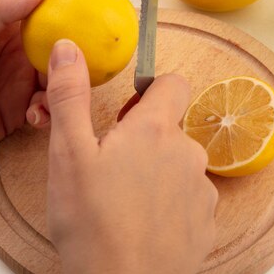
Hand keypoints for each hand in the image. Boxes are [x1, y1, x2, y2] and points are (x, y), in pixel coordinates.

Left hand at [0, 0, 100, 163]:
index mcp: (0, 17)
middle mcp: (14, 44)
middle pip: (62, 34)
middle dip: (85, 41)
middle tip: (108, 53)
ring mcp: (18, 77)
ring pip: (62, 74)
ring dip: (68, 84)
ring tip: (61, 94)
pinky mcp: (19, 109)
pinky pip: (49, 106)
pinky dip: (51, 112)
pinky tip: (37, 118)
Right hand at [42, 40, 217, 273]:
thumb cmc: (91, 224)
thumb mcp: (68, 153)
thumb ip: (69, 95)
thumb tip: (68, 49)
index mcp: (155, 130)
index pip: (173, 82)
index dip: (150, 90)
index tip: (125, 112)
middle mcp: (187, 154)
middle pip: (171, 127)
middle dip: (144, 136)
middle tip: (109, 164)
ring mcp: (201, 191)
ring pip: (178, 164)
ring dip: (156, 171)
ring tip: (122, 200)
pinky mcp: (205, 223)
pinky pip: (188, 198)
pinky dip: (167, 203)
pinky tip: (140, 223)